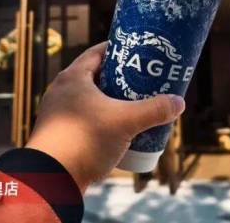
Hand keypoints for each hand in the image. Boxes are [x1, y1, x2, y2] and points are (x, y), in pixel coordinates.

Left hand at [25, 42, 184, 191]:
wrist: (50, 180)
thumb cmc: (84, 141)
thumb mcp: (125, 122)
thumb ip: (154, 110)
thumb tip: (179, 102)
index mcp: (73, 77)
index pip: (97, 53)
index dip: (119, 50)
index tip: (138, 52)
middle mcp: (60, 91)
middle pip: (95, 76)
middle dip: (119, 78)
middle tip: (142, 81)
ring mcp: (56, 113)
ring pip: (88, 100)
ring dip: (109, 102)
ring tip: (133, 106)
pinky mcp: (57, 134)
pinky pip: (83, 119)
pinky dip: (100, 120)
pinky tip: (115, 131)